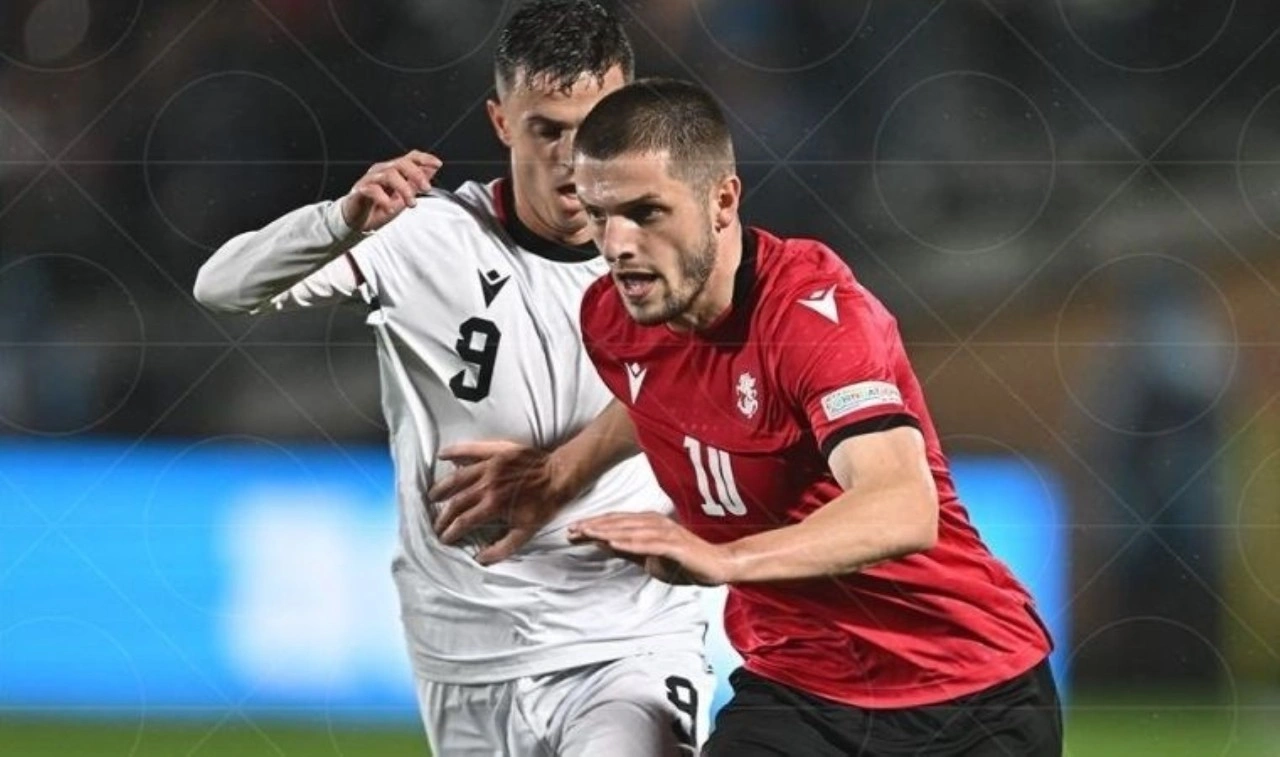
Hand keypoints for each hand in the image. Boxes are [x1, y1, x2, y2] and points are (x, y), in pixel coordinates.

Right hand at [341, 150, 442, 231]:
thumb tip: (432, 169)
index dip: (424, 158)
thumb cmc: (379, 207)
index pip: (410, 157)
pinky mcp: (360, 191)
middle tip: (426, 189)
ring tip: (411, 204)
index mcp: (393, 170)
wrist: (357, 221)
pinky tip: (390, 209)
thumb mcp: (403, 196)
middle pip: (401, 163)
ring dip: (404, 189)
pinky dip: (384, 199)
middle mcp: (381, 171)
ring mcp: (370, 179)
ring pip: (389, 174)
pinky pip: (373, 189)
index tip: (438, 164)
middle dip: (417, 175)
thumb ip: (416, 183)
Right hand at [429, 440, 573, 564]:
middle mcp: (486, 485)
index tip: (444, 538)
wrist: (559, 476)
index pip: (463, 522)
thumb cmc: (544, 505)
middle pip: (456, 502)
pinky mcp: (496, 451)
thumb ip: (502, 548)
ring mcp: (490, 466)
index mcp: (492, 505)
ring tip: (432, 497)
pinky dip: (455, 451)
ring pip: (457, 477)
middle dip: (443, 516)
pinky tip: (443, 456)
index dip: (451, 532)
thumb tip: (480, 558)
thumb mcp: (526, 532)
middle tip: (436, 524)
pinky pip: (470, 450)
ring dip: (442, 488)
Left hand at [567, 512, 734, 585]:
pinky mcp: (675, 545)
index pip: (616, 522)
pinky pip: (649, 543)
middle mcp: (655, 523)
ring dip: (607, 531)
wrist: (716, 566)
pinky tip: (614, 543)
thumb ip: (628, 550)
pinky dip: (630, 542)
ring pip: (630, 530)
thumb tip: (604, 544)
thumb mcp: (649, 557)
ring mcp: (666, 532)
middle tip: (571, 531)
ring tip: (586, 534)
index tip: (572, 531)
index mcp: (649, 523)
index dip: (593, 525)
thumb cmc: (684, 561)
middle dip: (594, 526)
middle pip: (619, 523)